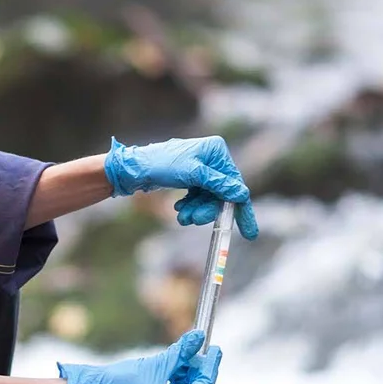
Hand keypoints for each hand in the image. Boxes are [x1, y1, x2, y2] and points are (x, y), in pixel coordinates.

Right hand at [58, 330, 222, 383]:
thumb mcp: (157, 364)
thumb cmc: (123, 381)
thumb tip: (199, 337)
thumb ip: (181, 352)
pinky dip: (175, 381)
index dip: (211, 366)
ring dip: (186, 373)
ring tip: (186, 352)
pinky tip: (174, 364)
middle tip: (201, 348)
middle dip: (198, 369)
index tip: (214, 348)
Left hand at [104, 136, 258, 239]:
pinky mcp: (191, 177)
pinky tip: (179, 209)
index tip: (249, 233)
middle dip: (208, 210)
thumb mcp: (193, 175)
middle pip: (221, 193)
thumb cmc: (161, 165)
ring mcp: (202, 168)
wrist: (133, 169)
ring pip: (209, 198)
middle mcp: (212, 157)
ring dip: (197, 210)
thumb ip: (218, 184)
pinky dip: (191, 206)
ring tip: (182, 216)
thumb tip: (242, 194)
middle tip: (193, 220)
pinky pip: (198, 197)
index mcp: (216, 150)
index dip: (241, 209)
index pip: (235, 184)